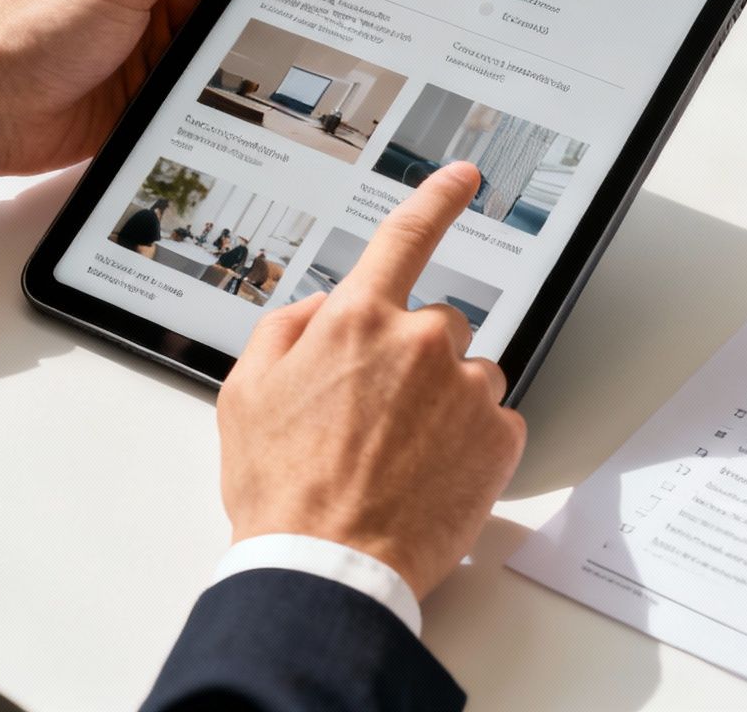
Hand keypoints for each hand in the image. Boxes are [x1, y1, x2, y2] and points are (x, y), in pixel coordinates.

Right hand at [216, 162, 527, 599]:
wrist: (329, 568)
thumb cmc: (283, 489)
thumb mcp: (245, 393)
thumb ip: (286, 329)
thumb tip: (323, 307)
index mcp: (357, 320)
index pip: (405, 236)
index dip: (437, 198)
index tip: (463, 177)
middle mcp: (421, 342)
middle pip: (438, 321)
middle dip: (414, 355)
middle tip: (378, 413)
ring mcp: (467, 390)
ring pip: (469, 372)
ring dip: (445, 399)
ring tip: (402, 454)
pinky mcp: (500, 438)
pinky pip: (494, 421)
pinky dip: (470, 442)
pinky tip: (431, 474)